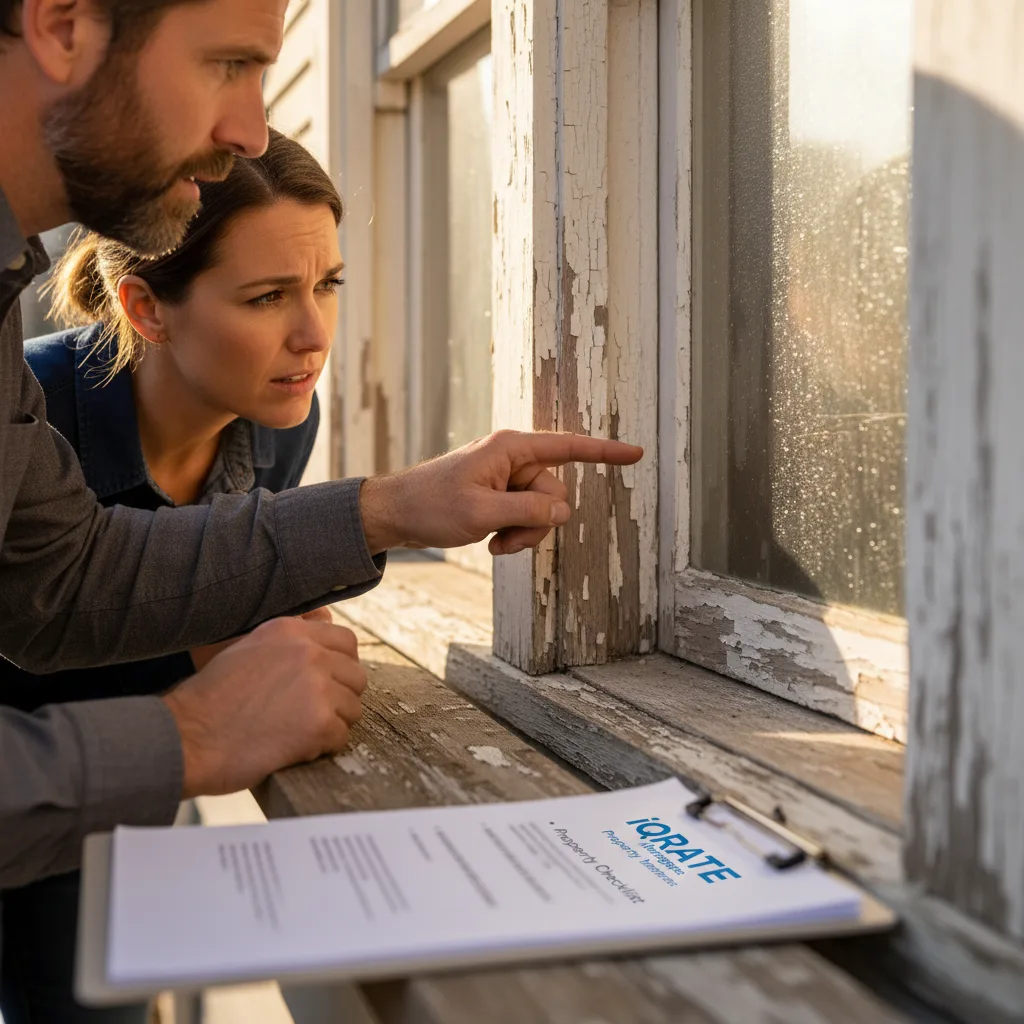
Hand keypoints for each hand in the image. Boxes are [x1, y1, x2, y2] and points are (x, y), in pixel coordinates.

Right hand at [164, 616, 364, 797]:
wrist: (188, 737)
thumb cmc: (210, 700)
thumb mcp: (246, 649)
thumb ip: (286, 643)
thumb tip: (321, 633)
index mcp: (291, 631)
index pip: (346, 641)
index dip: (341, 666)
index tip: (329, 684)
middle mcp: (309, 653)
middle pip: (356, 676)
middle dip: (341, 697)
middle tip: (313, 715)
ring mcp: (318, 687)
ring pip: (352, 708)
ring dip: (331, 724)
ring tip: (296, 732)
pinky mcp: (320, 722)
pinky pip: (341, 737)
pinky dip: (322, 748)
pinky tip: (293, 748)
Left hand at [359, 430, 642, 555]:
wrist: (394, 514)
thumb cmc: (430, 505)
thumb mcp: (482, 512)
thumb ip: (528, 510)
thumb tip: (563, 509)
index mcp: (510, 448)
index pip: (568, 448)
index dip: (604, 453)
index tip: (636, 453)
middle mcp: (512, 458)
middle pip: (554, 491)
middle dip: (538, 521)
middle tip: (504, 539)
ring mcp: (505, 477)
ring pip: (541, 509)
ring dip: (523, 533)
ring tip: (494, 544)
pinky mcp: (499, 495)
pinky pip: (524, 516)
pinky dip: (513, 534)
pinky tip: (491, 542)